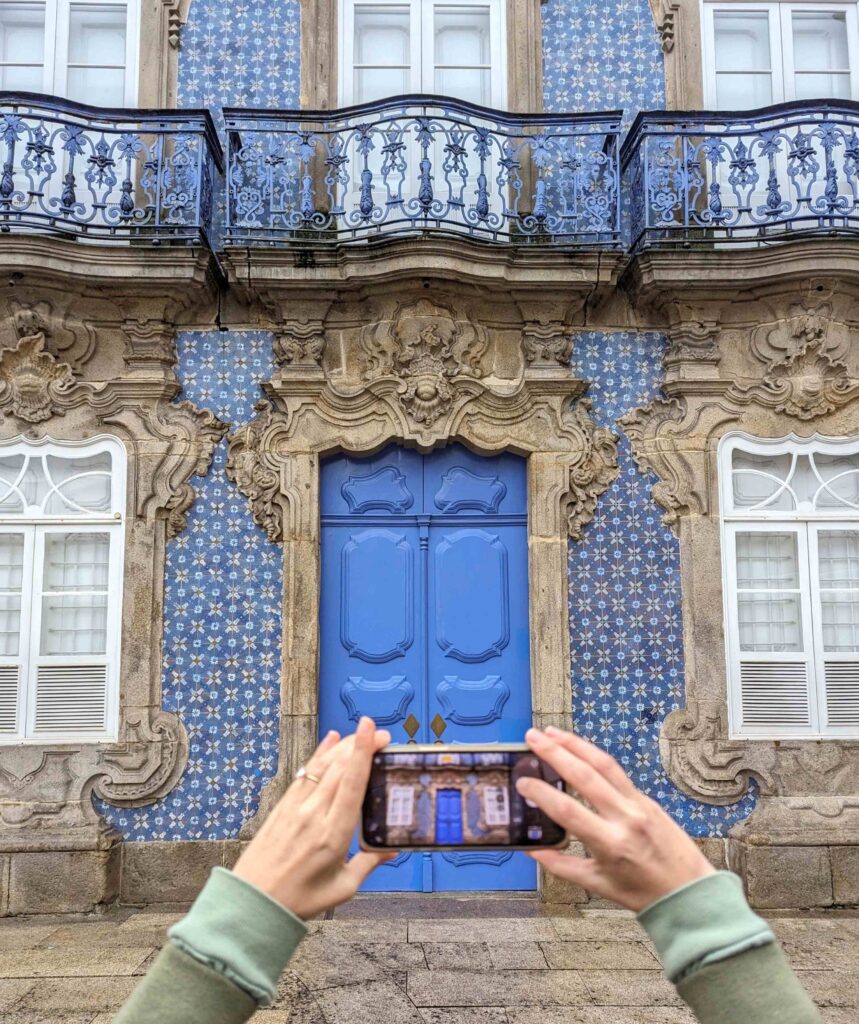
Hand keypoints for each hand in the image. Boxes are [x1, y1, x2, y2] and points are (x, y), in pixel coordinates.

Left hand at [232, 717, 393, 919]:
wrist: (253, 902)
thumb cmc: (300, 899)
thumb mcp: (343, 887)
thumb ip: (369, 863)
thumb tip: (392, 848)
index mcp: (333, 835)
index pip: (351, 784)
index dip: (362, 752)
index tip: (372, 730)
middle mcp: (314, 814)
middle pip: (339, 768)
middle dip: (360, 744)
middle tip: (381, 735)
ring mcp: (296, 807)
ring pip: (322, 766)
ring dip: (342, 746)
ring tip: (361, 734)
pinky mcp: (283, 806)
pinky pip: (305, 772)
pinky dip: (319, 753)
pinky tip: (330, 741)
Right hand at [515, 726, 714, 911]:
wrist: (689, 891)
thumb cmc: (643, 892)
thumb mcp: (598, 885)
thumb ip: (562, 866)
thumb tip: (533, 850)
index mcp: (610, 844)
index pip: (568, 811)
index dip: (542, 794)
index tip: (522, 782)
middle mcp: (625, 817)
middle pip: (585, 776)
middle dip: (555, 753)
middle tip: (532, 737)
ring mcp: (638, 804)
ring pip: (603, 764)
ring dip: (575, 744)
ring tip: (551, 732)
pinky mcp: (647, 798)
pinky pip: (617, 771)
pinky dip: (594, 756)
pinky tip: (578, 748)